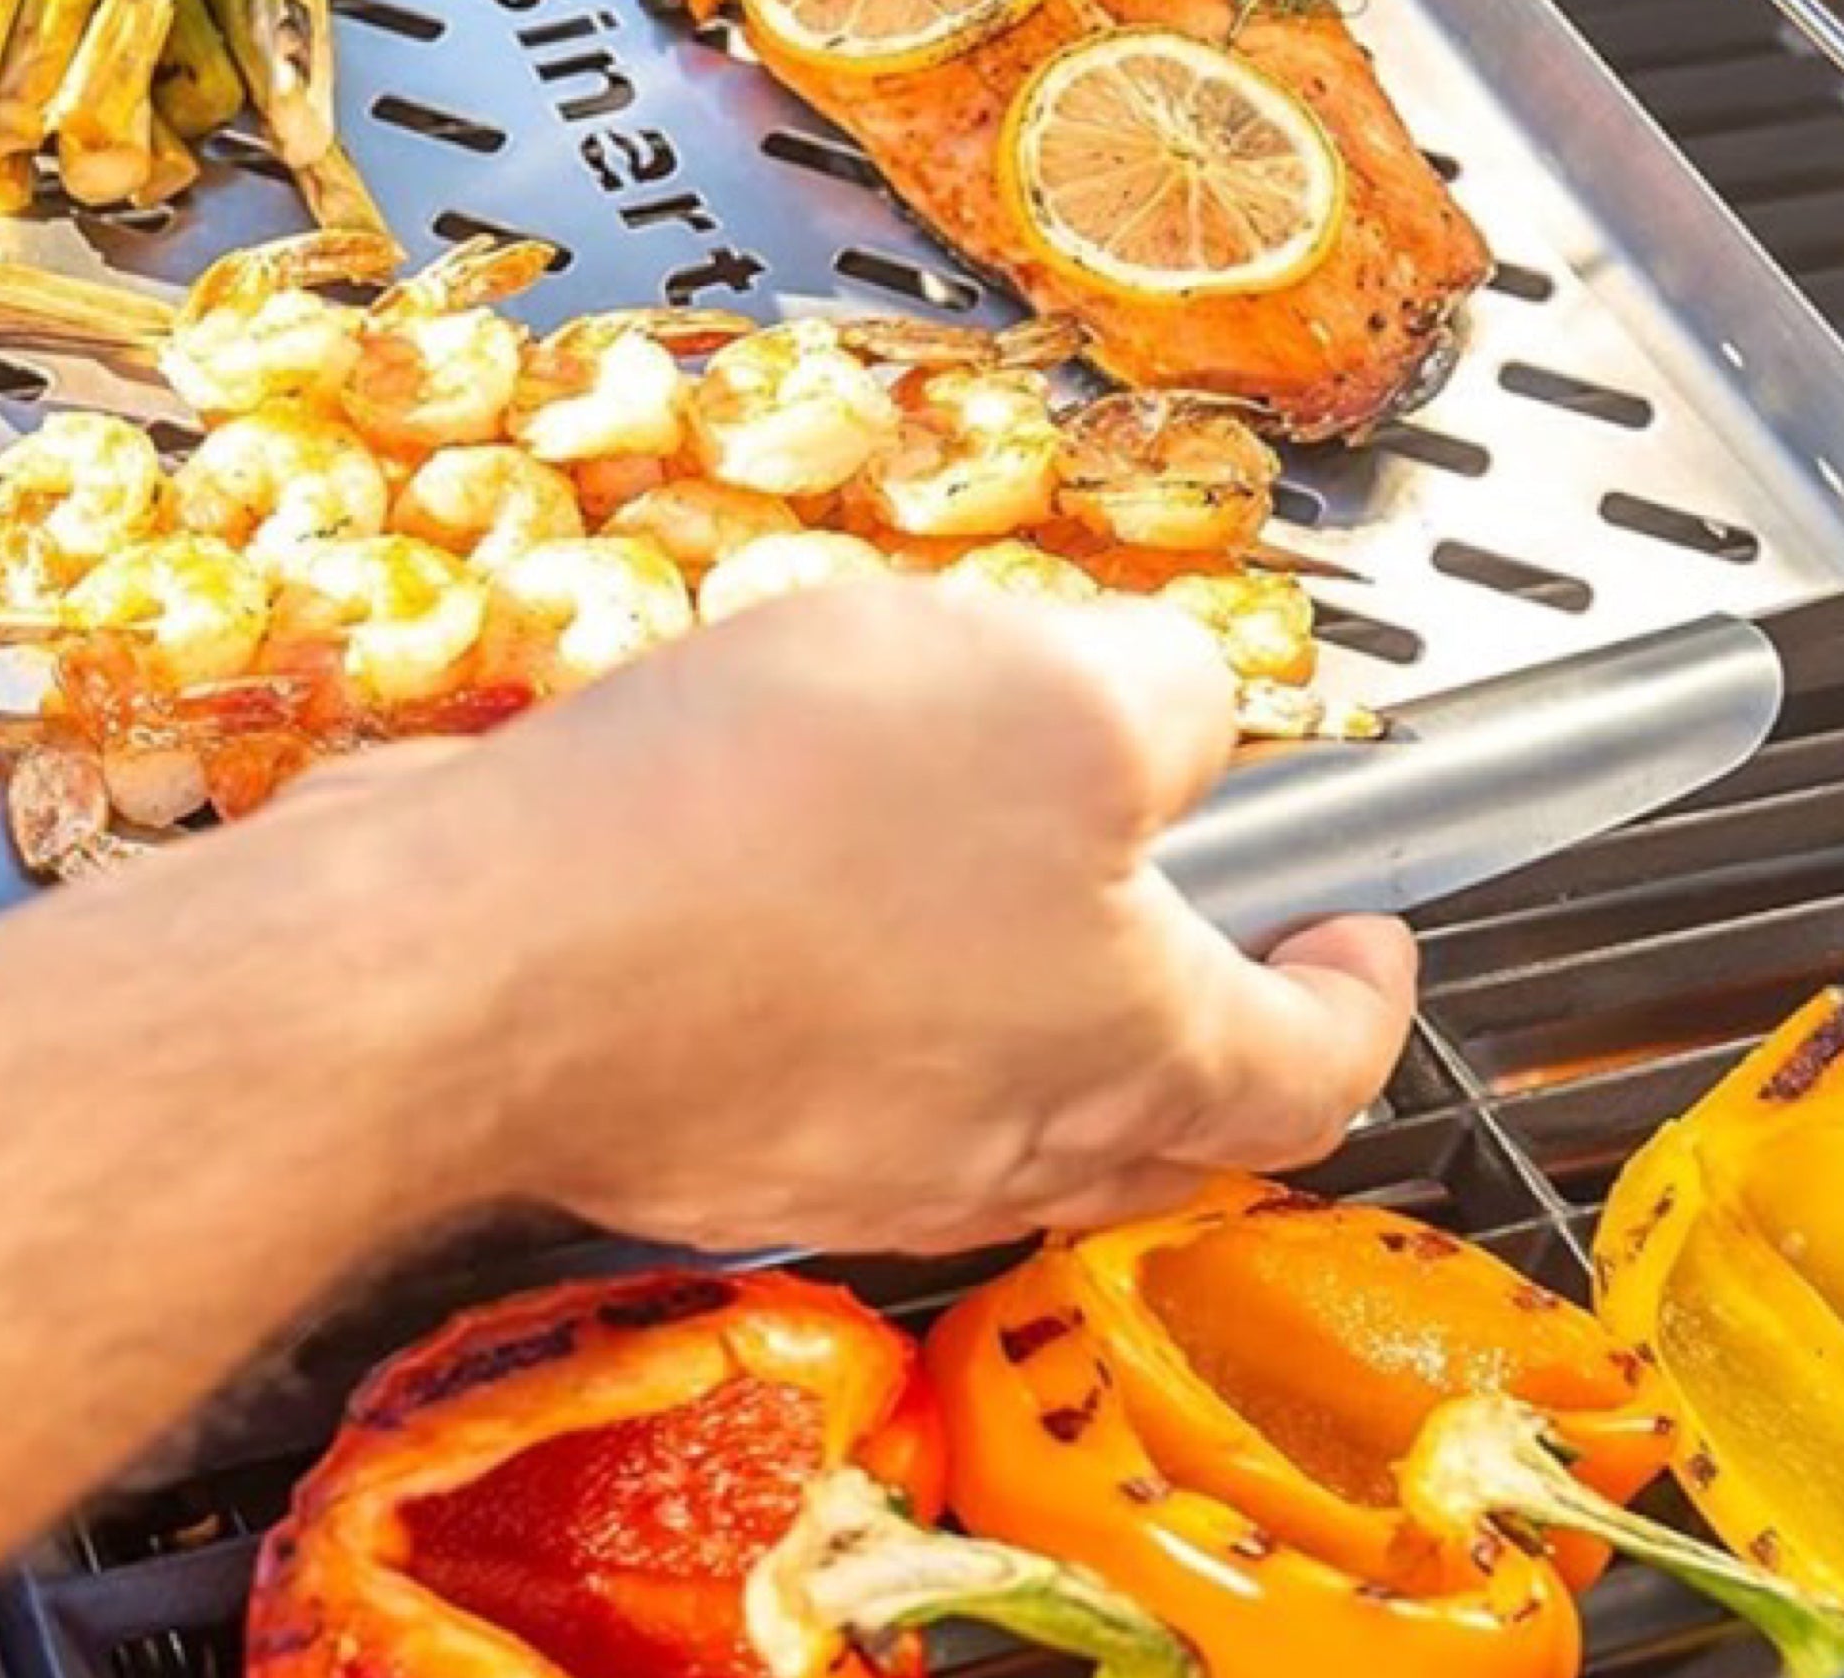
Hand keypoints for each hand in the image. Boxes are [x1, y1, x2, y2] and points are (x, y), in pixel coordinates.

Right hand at [393, 579, 1414, 1256]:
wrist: (478, 957)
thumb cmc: (777, 836)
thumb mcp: (1050, 690)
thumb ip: (1171, 696)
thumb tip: (1188, 710)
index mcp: (1133, 1064)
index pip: (1321, 1069)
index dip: (1366, 989)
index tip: (1365, 928)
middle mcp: (998, 1146)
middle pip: (1164, 1114)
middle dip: (1201, 1006)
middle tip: (1195, 896)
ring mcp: (840, 1154)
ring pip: (994, 1089)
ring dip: (1021, 979)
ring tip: (975, 829)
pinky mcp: (705, 1121)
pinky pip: (835, 1058)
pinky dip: (863, 974)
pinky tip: (787, 850)